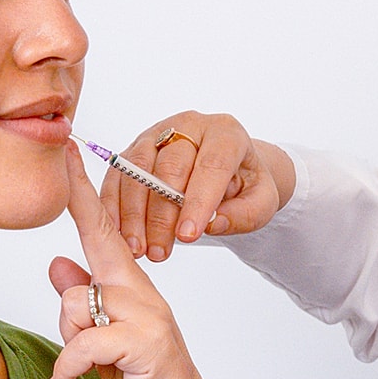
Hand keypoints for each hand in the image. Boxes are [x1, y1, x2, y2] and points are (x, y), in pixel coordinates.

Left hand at [49, 143, 221, 378]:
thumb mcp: (104, 339)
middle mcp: (142, 291)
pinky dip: (69, 369)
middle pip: (80, 276)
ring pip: (75, 307)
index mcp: (132, 286)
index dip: (82, 191)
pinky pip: (80, 343)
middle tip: (92, 351)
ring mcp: (146, 315)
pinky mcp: (143, 342)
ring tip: (96, 370)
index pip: (102, 229)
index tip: (67, 150)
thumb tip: (56, 264)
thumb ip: (83, 301)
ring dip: (72, 346)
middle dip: (72, 316)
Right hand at [106, 112, 295, 261]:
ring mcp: (157, 134)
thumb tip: (212, 224)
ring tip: (139, 250)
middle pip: (169, 167)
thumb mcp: (262, 202)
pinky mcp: (135, 149)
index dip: (197, 201)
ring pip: (137, 170)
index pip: (211, 165)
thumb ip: (245, 215)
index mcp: (226, 134)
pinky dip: (115, 207)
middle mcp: (189, 126)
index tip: (187, 235)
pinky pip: (117, 175)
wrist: (230, 170)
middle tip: (159, 252)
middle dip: (162, 215)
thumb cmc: (245, 185)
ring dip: (134, 215)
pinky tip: (119, 234)